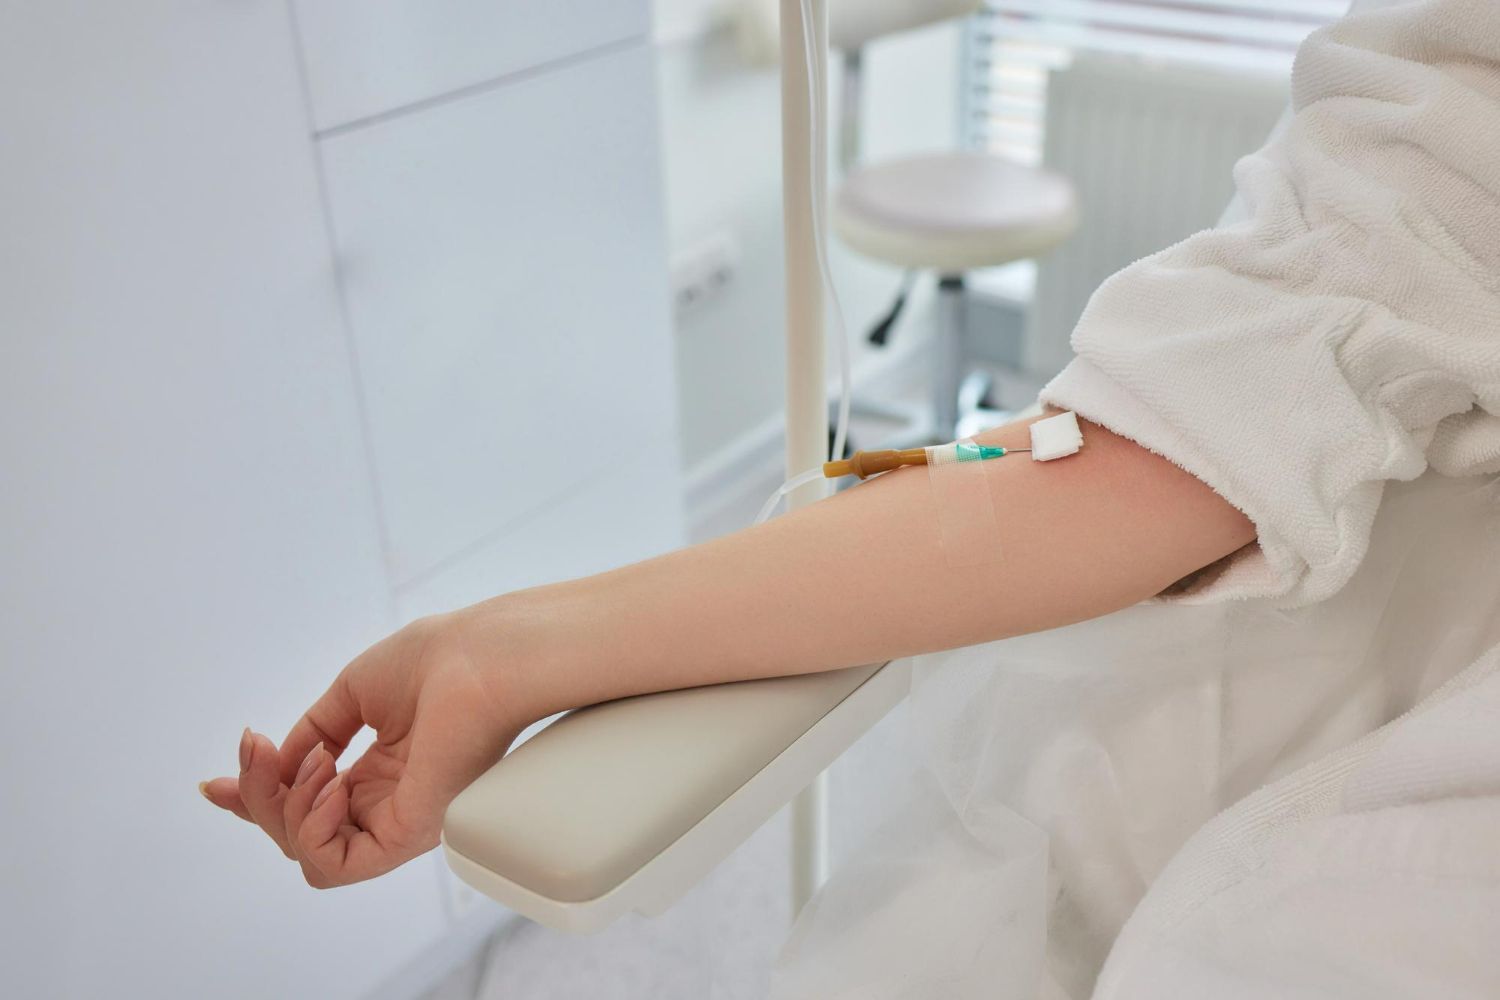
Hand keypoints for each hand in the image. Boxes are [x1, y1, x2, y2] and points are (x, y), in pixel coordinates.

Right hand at [201, 613, 525, 886]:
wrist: (480, 656)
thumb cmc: (437, 661)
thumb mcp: (352, 695)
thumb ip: (312, 734)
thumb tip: (276, 760)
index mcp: (380, 774)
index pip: (307, 806)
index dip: (256, 797)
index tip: (216, 781)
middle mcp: (387, 804)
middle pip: (295, 831)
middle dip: (259, 794)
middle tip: (255, 750)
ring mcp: (398, 822)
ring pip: (306, 851)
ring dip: (283, 806)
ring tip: (315, 759)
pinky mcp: (407, 834)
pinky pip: (335, 864)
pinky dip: (311, 827)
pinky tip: (328, 783)